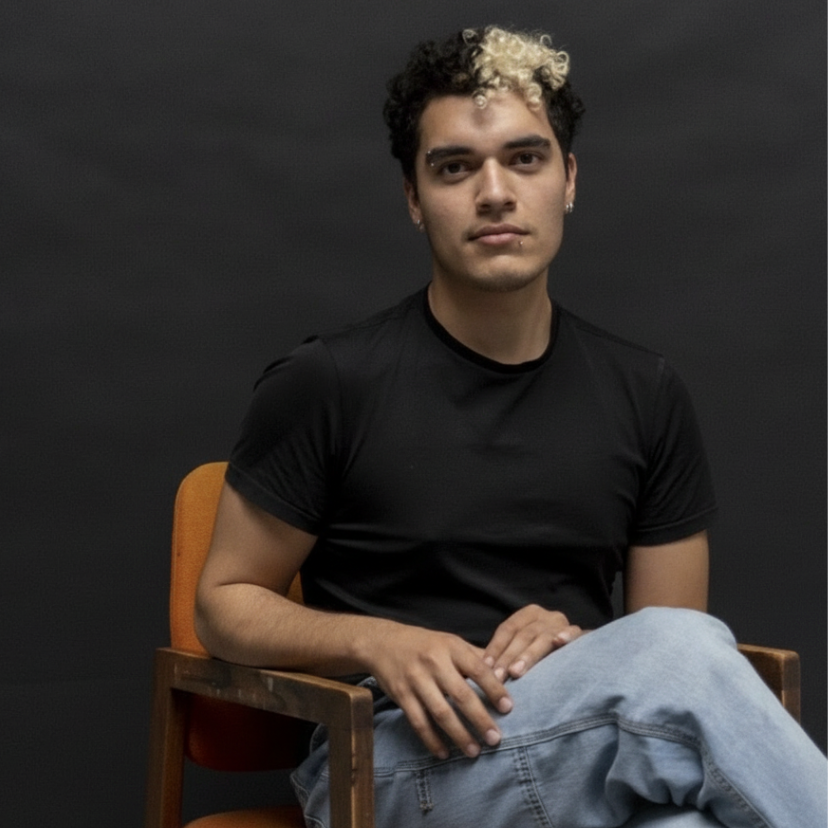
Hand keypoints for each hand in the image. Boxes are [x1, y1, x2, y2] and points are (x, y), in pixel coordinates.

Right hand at [362, 621, 513, 759]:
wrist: (383, 643)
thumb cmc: (424, 644)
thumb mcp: (450, 642)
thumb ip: (475, 657)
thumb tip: (505, 673)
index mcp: (450, 647)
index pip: (478, 669)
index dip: (494, 689)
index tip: (508, 708)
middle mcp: (434, 662)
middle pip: (461, 695)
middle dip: (480, 719)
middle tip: (495, 739)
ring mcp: (416, 679)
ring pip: (441, 712)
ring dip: (459, 735)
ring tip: (474, 751)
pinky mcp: (401, 695)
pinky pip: (419, 722)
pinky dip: (432, 740)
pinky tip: (444, 753)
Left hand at [483, 604, 582, 680]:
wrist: (584, 653)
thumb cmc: (540, 653)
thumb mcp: (521, 648)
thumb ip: (504, 655)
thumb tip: (479, 671)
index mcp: (528, 615)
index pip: (507, 629)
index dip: (495, 648)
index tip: (484, 666)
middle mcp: (545, 616)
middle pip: (523, 635)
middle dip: (508, 657)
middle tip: (497, 677)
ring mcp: (562, 624)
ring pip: (543, 638)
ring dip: (528, 655)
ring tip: (516, 672)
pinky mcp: (580, 633)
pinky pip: (575, 633)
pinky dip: (567, 636)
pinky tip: (560, 642)